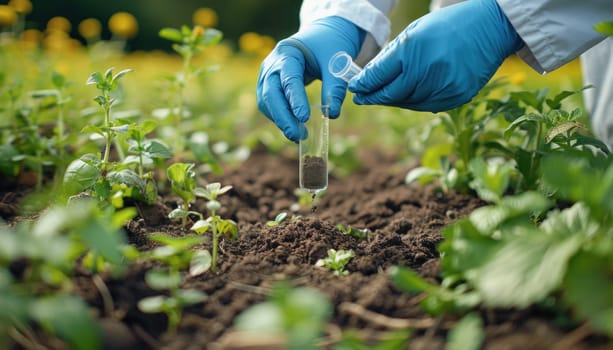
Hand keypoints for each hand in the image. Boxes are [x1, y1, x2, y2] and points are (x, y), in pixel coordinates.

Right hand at [257, 16, 363, 141]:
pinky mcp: (268, 86)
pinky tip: (293, 128)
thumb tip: (332, 114)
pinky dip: (280, 118)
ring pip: (266, 102)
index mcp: (287, 52)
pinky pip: (270, 105)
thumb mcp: (336, 62)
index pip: (288, 78)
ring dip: (280, 120)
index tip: (304, 117)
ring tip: (298, 135)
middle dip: (283, 117)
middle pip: (270, 93)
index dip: (295, 99)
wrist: (318, 38)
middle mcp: (271, 64)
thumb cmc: (327, 46)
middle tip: (297, 135)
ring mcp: (267, 75)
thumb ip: (335, 87)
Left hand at [348, 0, 522, 111]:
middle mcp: (426, 71)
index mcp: (412, 49)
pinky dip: (415, 102)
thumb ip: (391, 56)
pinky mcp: (456, 97)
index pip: (378, 75)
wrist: (491, 28)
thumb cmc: (447, 26)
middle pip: (390, 94)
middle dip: (374, 97)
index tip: (355, 88)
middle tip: (362, 98)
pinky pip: (427, 106)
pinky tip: (409, 96)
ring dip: (394, 100)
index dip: (364, 84)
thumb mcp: (414, 32)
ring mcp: (443, 87)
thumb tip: (369, 77)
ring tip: (385, 96)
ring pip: (408, 103)